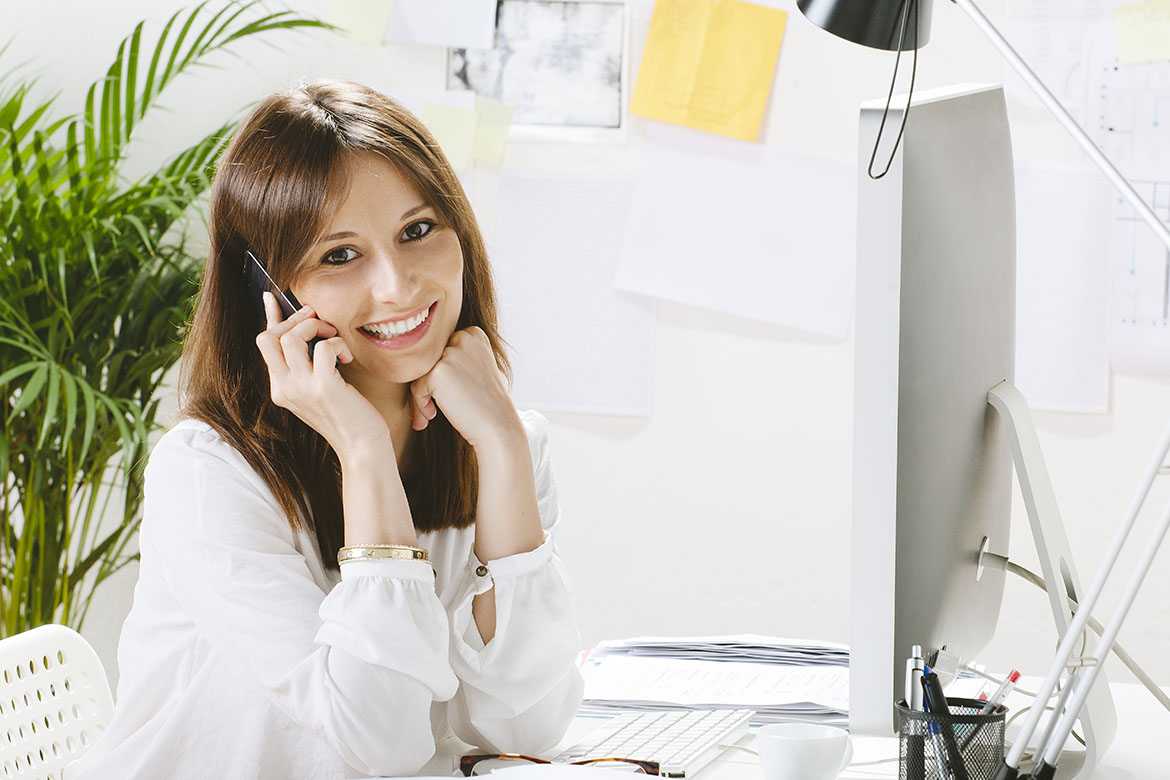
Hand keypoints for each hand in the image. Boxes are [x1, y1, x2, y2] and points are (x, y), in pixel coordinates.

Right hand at [255, 292, 390, 457]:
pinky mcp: (323, 388)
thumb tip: (304, 331)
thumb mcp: (318, 388)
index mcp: (280, 388)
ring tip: (334, 338)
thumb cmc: (347, 415)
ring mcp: (301, 389)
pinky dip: (337, 344)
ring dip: (316, 327)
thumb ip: (306, 365)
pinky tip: (347, 357)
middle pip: (267, 337)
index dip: (270, 317)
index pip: (264, 344)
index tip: (272, 297)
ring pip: (290, 338)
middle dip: (294, 319)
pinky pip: (323, 347)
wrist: (362, 446)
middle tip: (320, 322)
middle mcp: (284, 388)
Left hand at [408, 327, 521, 450]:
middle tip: (429, 408)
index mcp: (474, 334)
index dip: (437, 372)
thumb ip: (452, 358)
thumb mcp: (474, 370)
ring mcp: (451, 353)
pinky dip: (419, 404)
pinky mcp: (439, 371)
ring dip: (419, 397)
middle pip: (427, 358)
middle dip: (425, 384)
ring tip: (427, 416)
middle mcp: (463, 338)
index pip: (440, 348)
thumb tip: (413, 361)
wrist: (498, 427)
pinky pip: (416, 386)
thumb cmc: (485, 404)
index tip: (444, 393)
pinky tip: (432, 415)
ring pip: (418, 373)